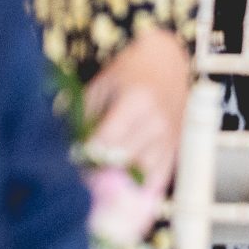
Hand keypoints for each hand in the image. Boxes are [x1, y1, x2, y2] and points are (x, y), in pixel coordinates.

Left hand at [83, 27, 190, 195]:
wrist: (168, 62)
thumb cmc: (130, 71)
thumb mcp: (103, 84)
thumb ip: (86, 115)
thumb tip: (73, 149)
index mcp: (137, 101)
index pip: (106, 141)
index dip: (87, 153)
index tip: (75, 158)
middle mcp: (157, 121)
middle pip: (122, 159)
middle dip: (99, 168)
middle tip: (84, 171)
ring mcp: (169, 137)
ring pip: (141, 172)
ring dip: (120, 178)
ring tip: (105, 176)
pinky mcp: (175, 147)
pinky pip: (158, 177)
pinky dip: (141, 186)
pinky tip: (127, 186)